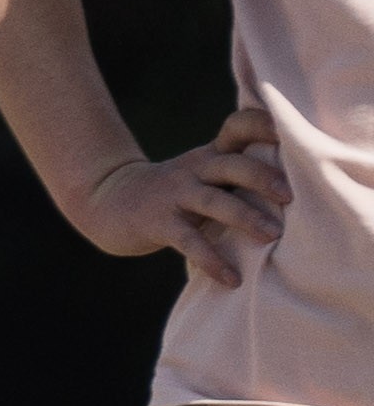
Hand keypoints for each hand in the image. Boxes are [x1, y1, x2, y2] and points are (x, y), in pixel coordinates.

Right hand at [78, 100, 294, 288]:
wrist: (107, 201)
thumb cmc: (173, 192)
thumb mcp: (202, 172)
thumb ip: (239, 171)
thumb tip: (298, 186)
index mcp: (211, 155)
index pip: (238, 128)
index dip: (262, 126)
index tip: (289, 135)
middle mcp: (195, 169)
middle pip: (232, 165)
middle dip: (262, 177)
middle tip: (290, 196)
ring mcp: (175, 195)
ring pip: (214, 201)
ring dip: (245, 217)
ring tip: (272, 235)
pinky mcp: (159, 223)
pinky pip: (189, 242)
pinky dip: (212, 260)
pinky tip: (231, 279)